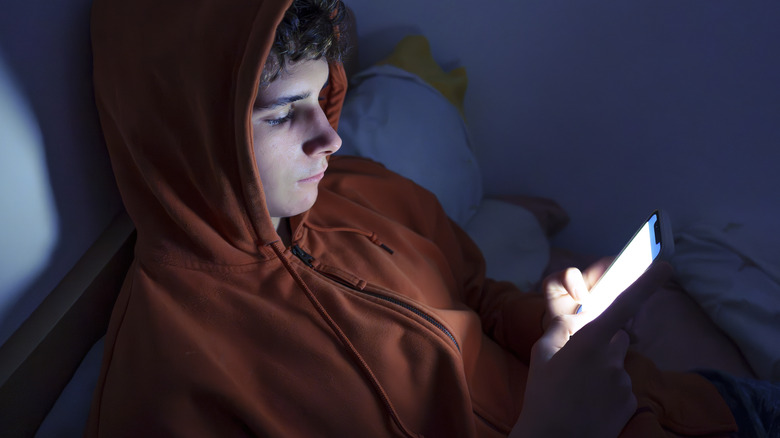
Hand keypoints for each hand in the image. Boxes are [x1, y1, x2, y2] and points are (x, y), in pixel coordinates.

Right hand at [512, 262, 672, 437]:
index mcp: (589, 342)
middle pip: (617, 337)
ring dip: (602, 369)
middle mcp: (612, 359)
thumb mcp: (541, 356)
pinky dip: (608, 390)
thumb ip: (559, 330)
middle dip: (603, 342)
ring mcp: (624, 381)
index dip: (646, 283)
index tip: (665, 266)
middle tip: (578, 362)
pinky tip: (590, 403)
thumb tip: (572, 318)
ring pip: (617, 363)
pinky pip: (622, 385)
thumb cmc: (542, 396)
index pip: (623, 305)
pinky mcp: (631, 401)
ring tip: (579, 390)